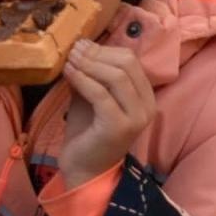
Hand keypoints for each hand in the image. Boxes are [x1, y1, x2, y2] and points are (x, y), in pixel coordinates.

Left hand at [58, 39, 155, 187]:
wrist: (84, 170)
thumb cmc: (88, 133)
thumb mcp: (92, 97)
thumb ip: (93, 75)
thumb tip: (80, 47)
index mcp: (145, 98)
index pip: (131, 61)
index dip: (106, 49)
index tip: (82, 45)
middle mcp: (147, 106)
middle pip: (126, 65)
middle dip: (97, 53)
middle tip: (73, 48)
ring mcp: (136, 117)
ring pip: (116, 76)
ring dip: (89, 63)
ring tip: (69, 58)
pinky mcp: (119, 126)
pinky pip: (101, 94)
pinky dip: (83, 79)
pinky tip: (68, 73)